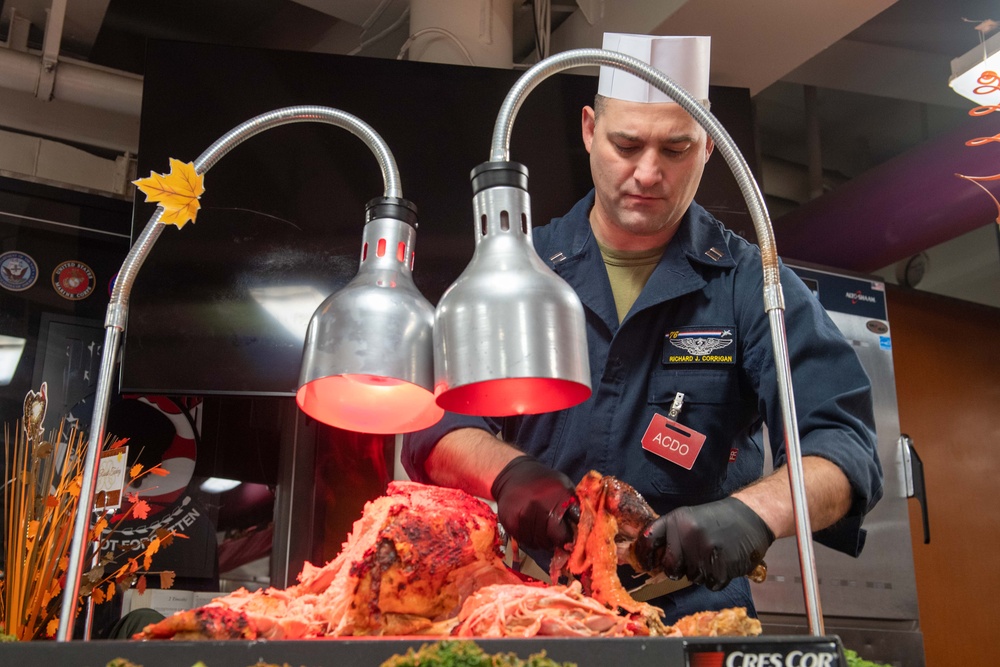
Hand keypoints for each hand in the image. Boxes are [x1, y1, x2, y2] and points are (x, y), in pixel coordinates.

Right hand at [490, 455, 576, 550]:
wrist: (513, 474)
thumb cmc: (544, 482)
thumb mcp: (564, 486)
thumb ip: (575, 506)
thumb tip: (586, 528)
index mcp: (558, 497)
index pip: (567, 532)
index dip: (570, 538)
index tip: (570, 538)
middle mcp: (539, 507)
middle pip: (552, 540)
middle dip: (556, 540)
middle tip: (555, 534)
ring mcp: (523, 515)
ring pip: (539, 543)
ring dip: (543, 541)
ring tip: (542, 529)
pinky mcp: (510, 522)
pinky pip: (525, 542)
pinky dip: (530, 539)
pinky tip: (531, 528)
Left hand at [633, 497, 774, 590]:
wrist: (750, 516)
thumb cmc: (717, 519)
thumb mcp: (689, 518)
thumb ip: (671, 535)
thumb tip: (653, 561)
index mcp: (676, 520)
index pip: (648, 540)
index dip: (644, 555)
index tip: (646, 565)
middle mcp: (687, 535)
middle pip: (670, 567)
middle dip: (678, 569)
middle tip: (691, 560)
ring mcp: (704, 552)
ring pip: (691, 578)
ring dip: (700, 572)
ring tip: (713, 555)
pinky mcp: (721, 568)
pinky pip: (710, 584)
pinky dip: (716, 578)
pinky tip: (723, 562)